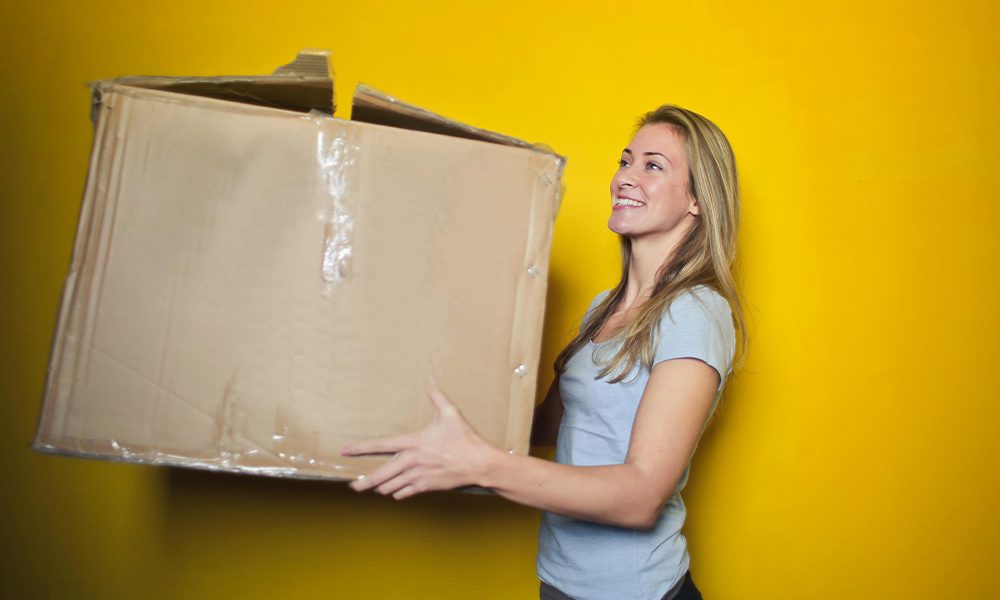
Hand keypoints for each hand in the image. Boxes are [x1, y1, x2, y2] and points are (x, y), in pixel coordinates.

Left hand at [340, 380, 498, 498]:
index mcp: (413, 443)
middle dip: (364, 483)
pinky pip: (404, 493)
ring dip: (381, 487)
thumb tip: (430, 379)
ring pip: (389, 487)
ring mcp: (417, 476)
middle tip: (353, 486)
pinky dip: (398, 493)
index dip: (360, 448)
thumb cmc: (464, 439)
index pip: (380, 445)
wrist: (478, 464)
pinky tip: (397, 490)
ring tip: (375, 487)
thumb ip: (437, 397)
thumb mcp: (450, 414)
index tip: (345, 451)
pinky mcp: (425, 487)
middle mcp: (411, 461)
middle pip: (379, 475)